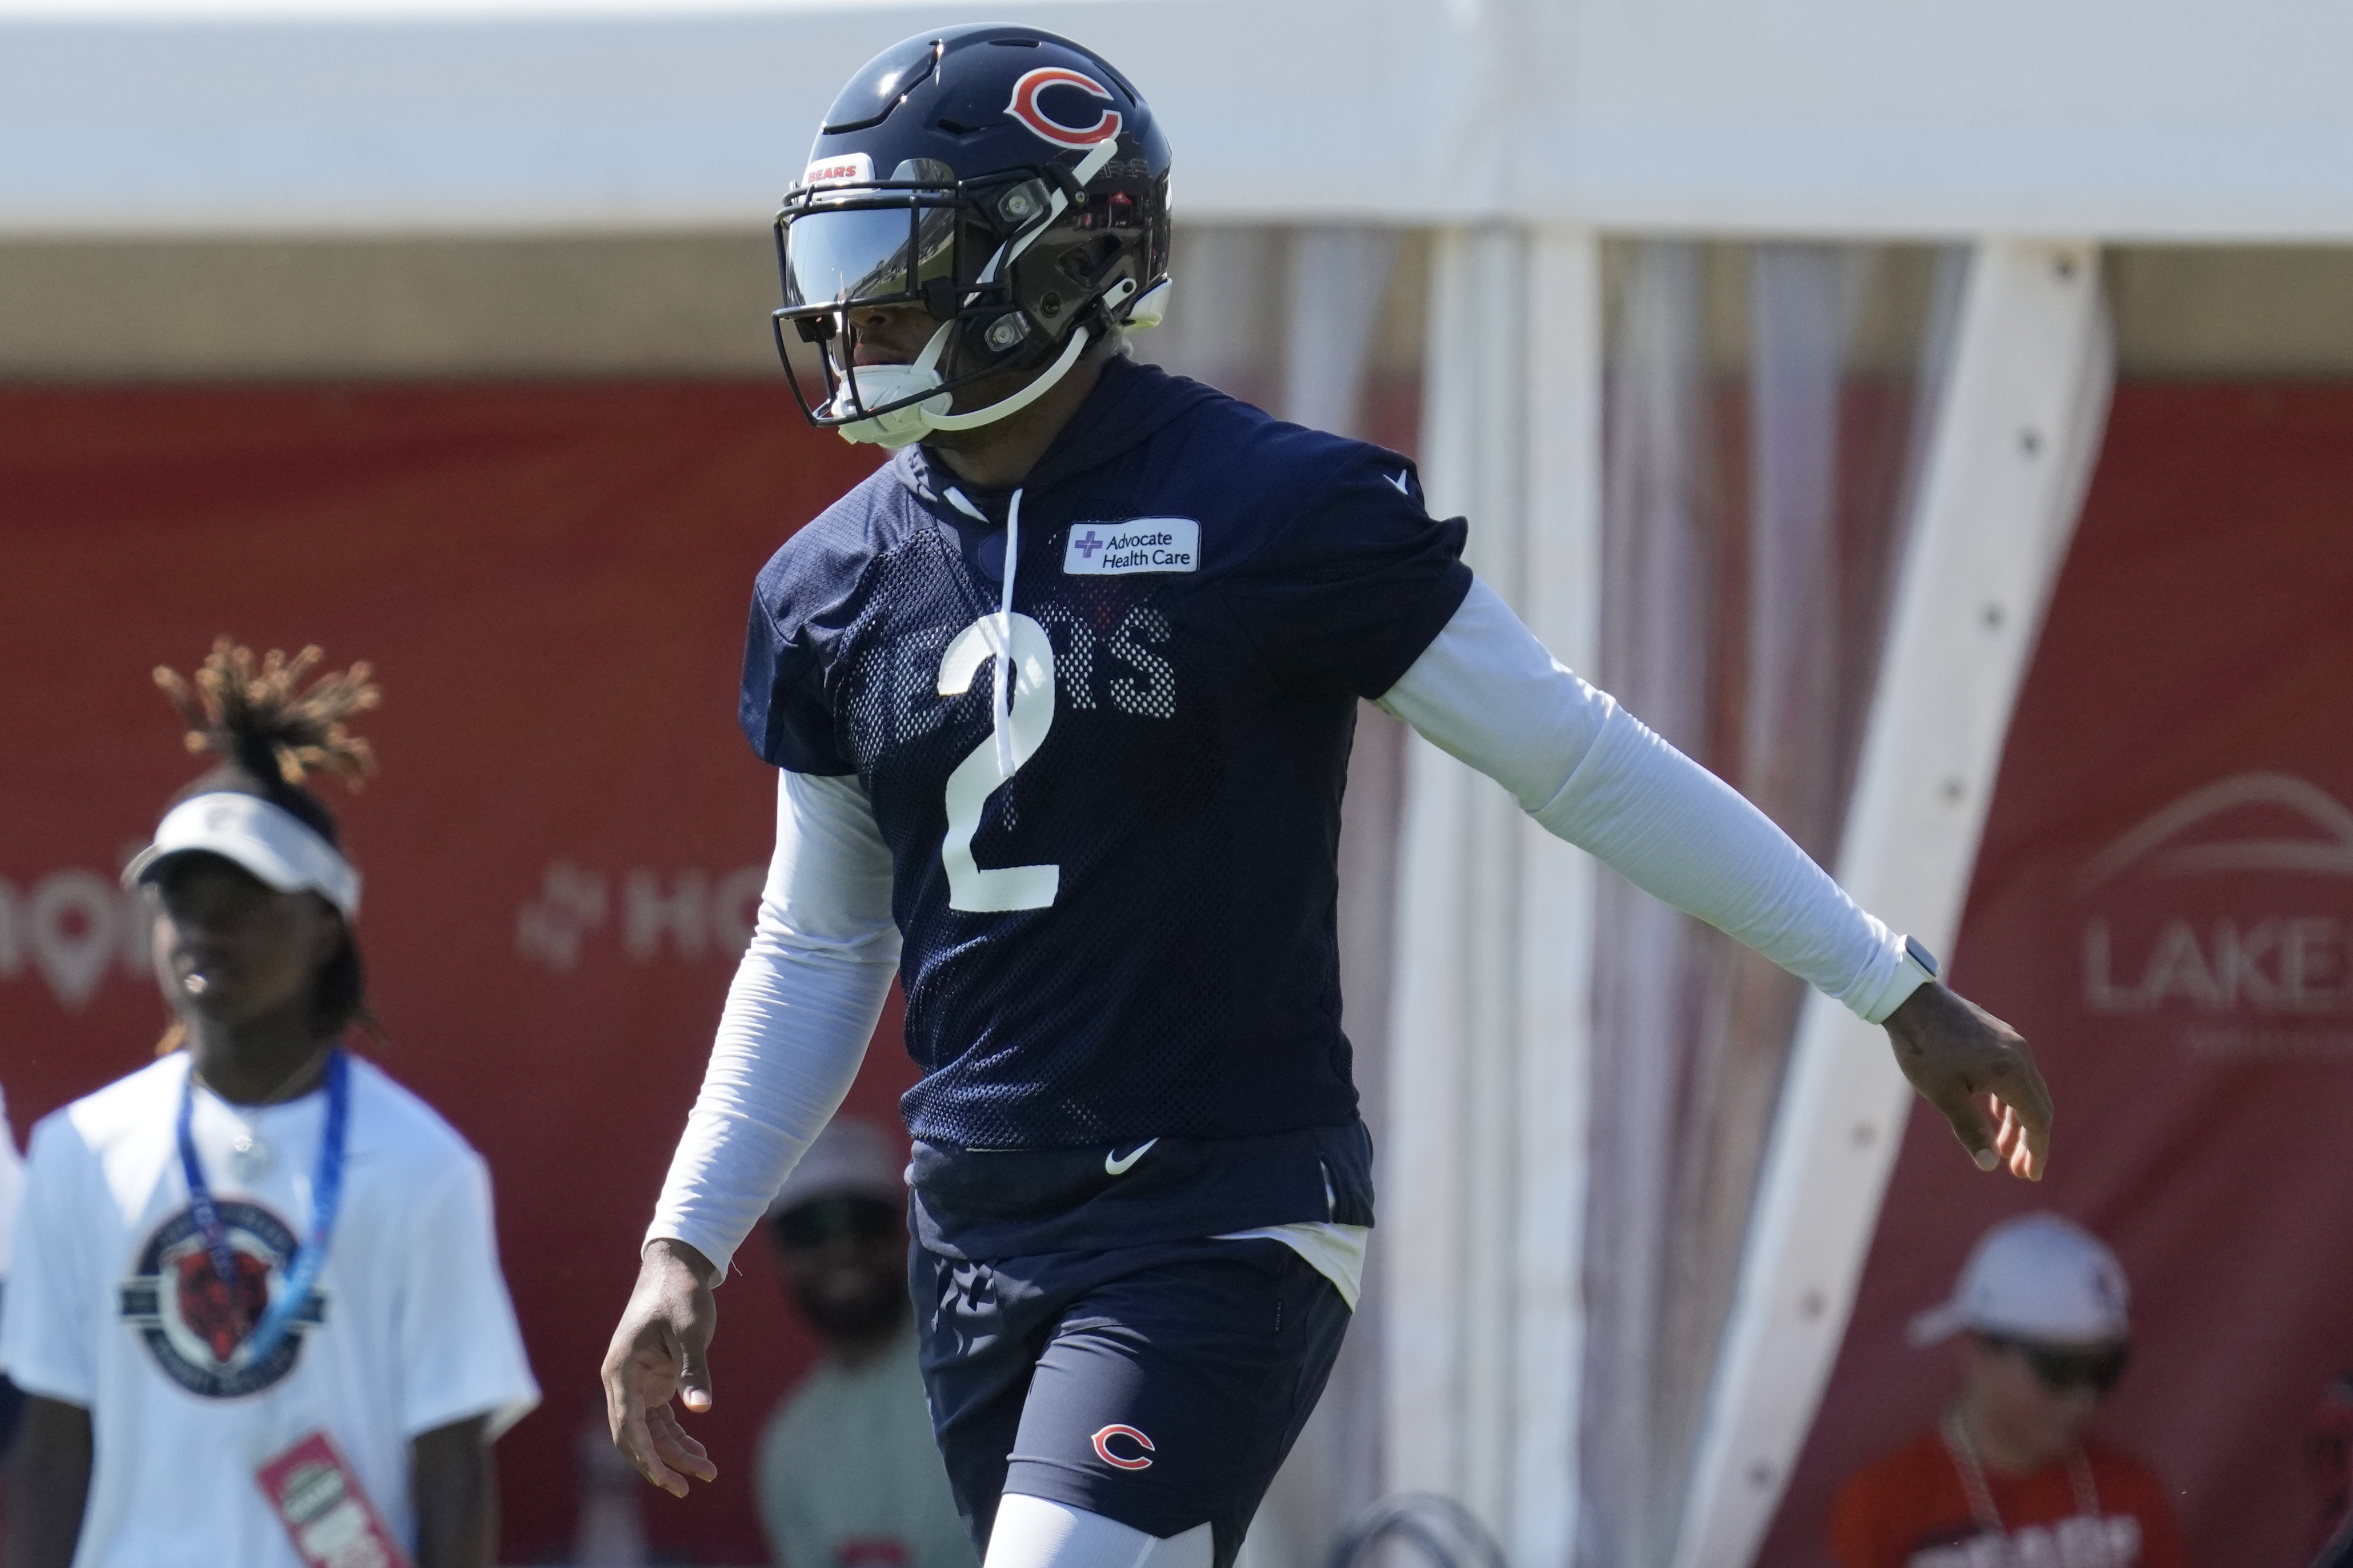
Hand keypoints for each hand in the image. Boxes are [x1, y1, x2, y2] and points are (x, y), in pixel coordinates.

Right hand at [601, 1237, 722, 1497]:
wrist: (676, 1267)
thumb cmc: (680, 1294)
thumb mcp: (691, 1330)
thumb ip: (694, 1368)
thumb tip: (700, 1408)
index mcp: (621, 1371)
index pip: (626, 1426)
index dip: (644, 1458)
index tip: (666, 1481)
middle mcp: (622, 1382)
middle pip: (633, 1437)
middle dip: (660, 1464)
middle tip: (688, 1488)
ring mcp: (635, 1384)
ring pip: (649, 1432)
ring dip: (674, 1453)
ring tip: (707, 1472)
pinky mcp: (652, 1382)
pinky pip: (659, 1420)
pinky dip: (677, 1437)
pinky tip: (699, 1452)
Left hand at [1883, 982, 2051, 1179]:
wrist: (1909, 1000)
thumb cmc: (1923, 1049)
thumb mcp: (1943, 1095)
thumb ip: (1970, 1129)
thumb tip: (1990, 1165)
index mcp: (2012, 1072)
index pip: (2037, 1121)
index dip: (2036, 1151)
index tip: (2029, 1176)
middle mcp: (2020, 1055)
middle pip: (2037, 1106)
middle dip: (2029, 1141)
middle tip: (2018, 1170)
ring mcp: (2011, 1042)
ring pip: (2025, 1091)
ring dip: (2017, 1122)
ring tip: (2002, 1149)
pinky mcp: (1998, 1036)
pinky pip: (2014, 1075)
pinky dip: (2008, 1100)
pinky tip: (1996, 1116)